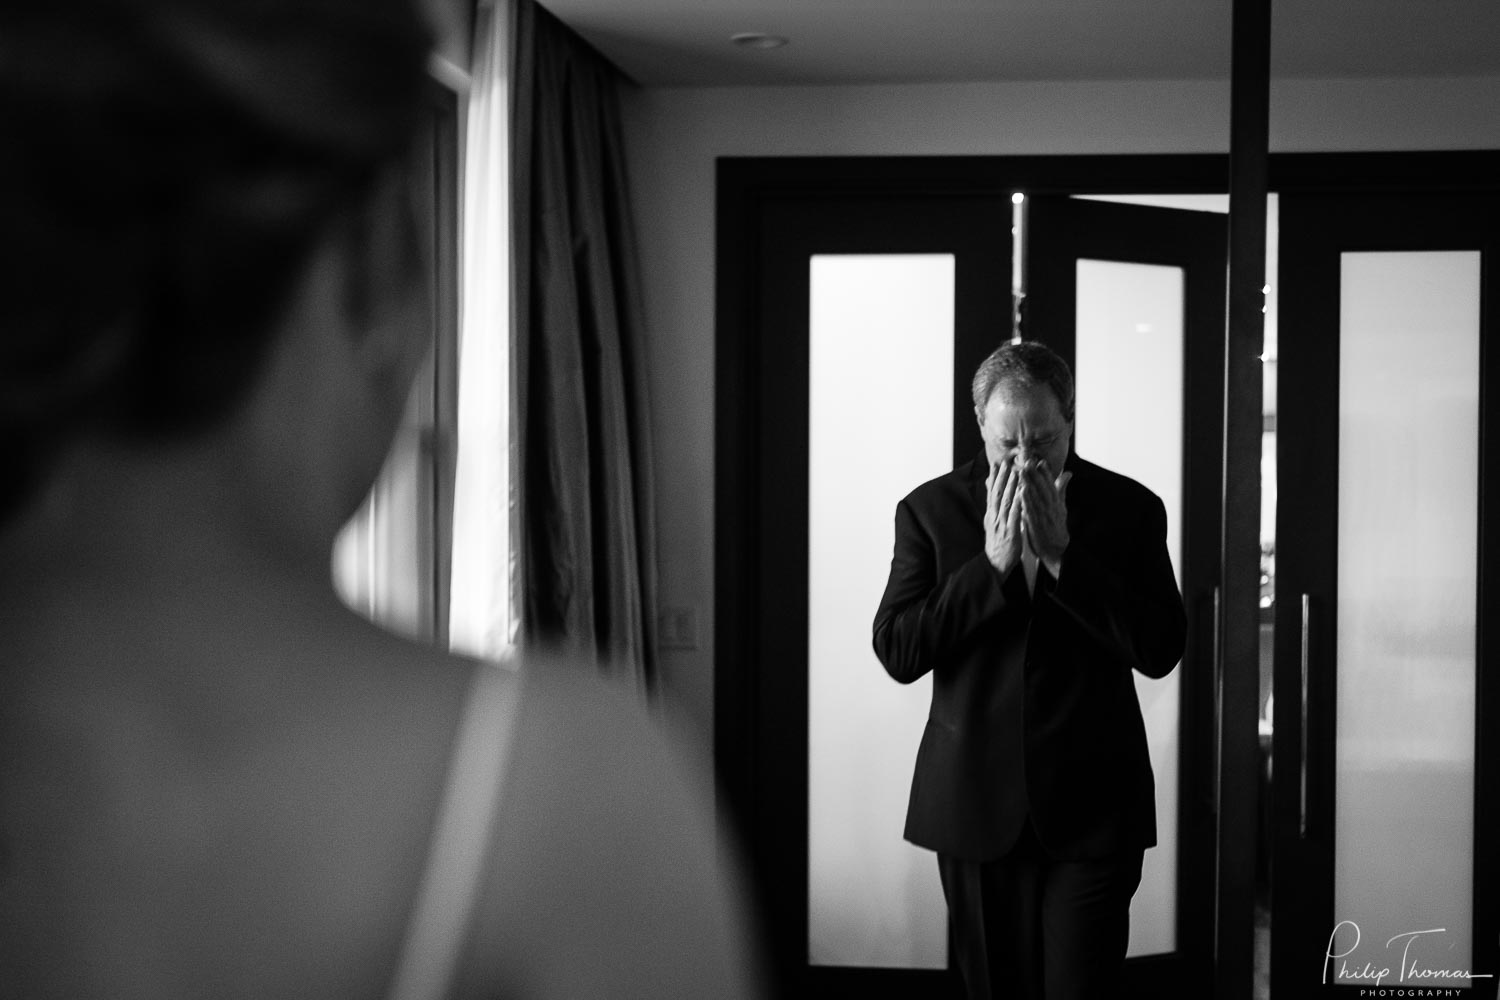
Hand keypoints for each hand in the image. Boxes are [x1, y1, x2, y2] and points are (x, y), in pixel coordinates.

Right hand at [983, 458, 1023, 575]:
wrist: (995, 563)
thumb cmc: (997, 542)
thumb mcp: (991, 523)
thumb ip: (992, 507)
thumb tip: (989, 492)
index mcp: (990, 514)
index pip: (991, 492)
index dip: (994, 477)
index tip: (997, 463)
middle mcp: (993, 516)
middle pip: (997, 493)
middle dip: (1001, 477)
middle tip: (1006, 461)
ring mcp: (1001, 524)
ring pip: (1005, 501)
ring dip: (1010, 486)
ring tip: (1015, 472)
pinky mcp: (1010, 532)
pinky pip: (1014, 515)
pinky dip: (1018, 503)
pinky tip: (1023, 493)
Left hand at [1019, 459, 1071, 575]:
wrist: (1056, 549)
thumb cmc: (1056, 525)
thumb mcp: (1061, 506)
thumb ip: (1061, 489)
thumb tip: (1068, 473)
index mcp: (1056, 502)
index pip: (1051, 485)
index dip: (1046, 473)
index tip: (1039, 461)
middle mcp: (1051, 508)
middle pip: (1043, 489)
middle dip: (1035, 475)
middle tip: (1027, 462)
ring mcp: (1044, 516)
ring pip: (1036, 498)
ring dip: (1028, 484)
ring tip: (1021, 472)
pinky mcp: (1036, 525)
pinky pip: (1030, 511)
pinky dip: (1026, 501)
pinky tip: (1020, 492)